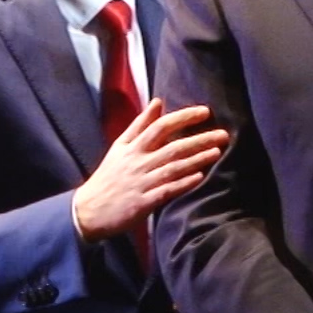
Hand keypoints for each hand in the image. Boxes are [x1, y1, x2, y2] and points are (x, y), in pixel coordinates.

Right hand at [73, 100, 227, 239]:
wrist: (88, 211)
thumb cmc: (109, 177)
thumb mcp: (120, 147)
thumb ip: (140, 125)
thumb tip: (158, 102)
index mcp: (132, 147)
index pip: (160, 126)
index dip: (183, 118)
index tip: (205, 112)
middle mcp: (138, 163)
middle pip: (172, 146)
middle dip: (199, 139)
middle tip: (223, 134)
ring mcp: (141, 183)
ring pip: (172, 168)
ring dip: (196, 159)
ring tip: (217, 152)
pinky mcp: (142, 203)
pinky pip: (166, 191)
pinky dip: (182, 184)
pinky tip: (199, 178)